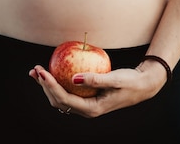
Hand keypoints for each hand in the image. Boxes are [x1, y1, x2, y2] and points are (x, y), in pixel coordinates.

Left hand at [28, 60, 165, 117]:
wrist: (143, 85)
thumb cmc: (131, 81)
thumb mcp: (115, 79)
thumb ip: (95, 79)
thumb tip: (73, 78)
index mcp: (92, 108)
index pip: (65, 99)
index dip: (51, 86)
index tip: (43, 72)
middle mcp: (86, 109)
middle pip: (58, 100)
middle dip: (44, 86)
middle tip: (36, 69)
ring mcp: (86, 104)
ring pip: (60, 97)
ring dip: (47, 85)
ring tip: (37, 71)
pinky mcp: (87, 97)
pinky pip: (67, 91)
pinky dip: (57, 82)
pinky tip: (52, 71)